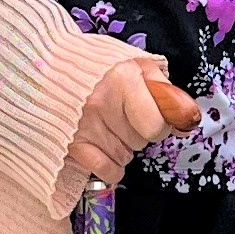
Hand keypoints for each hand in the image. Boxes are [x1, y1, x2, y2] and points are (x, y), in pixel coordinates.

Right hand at [65, 53, 186, 185]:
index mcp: (122, 79)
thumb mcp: (136, 64)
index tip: (153, 117)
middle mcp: (102, 103)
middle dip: (139, 133)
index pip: (156, 125)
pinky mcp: (72, 144)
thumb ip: (164, 89)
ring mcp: (85, 126)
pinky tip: (106, 151)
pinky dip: (111, 167)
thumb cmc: (98, 67)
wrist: (48, 67)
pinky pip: (106, 170)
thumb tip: (186, 119)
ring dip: (123, 148)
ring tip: (110, 127)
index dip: (160, 124)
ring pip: (125, 157)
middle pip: (141, 141)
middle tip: (124, 116)